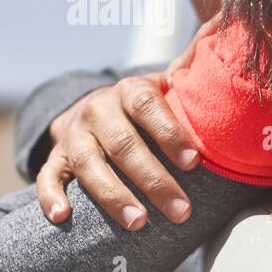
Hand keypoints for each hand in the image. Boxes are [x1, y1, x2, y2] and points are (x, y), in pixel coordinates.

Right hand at [37, 73, 199, 230]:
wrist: (90, 111)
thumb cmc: (142, 109)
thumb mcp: (163, 88)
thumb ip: (190, 79)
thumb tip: (224, 49)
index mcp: (129, 92)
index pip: (148, 107)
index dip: (170, 132)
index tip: (193, 162)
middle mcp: (98, 110)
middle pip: (124, 144)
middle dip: (154, 180)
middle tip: (181, 211)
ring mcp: (73, 135)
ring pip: (89, 164)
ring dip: (113, 195)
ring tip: (139, 222)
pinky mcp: (55, 158)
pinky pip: (47, 177)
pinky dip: (50, 196)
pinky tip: (64, 217)